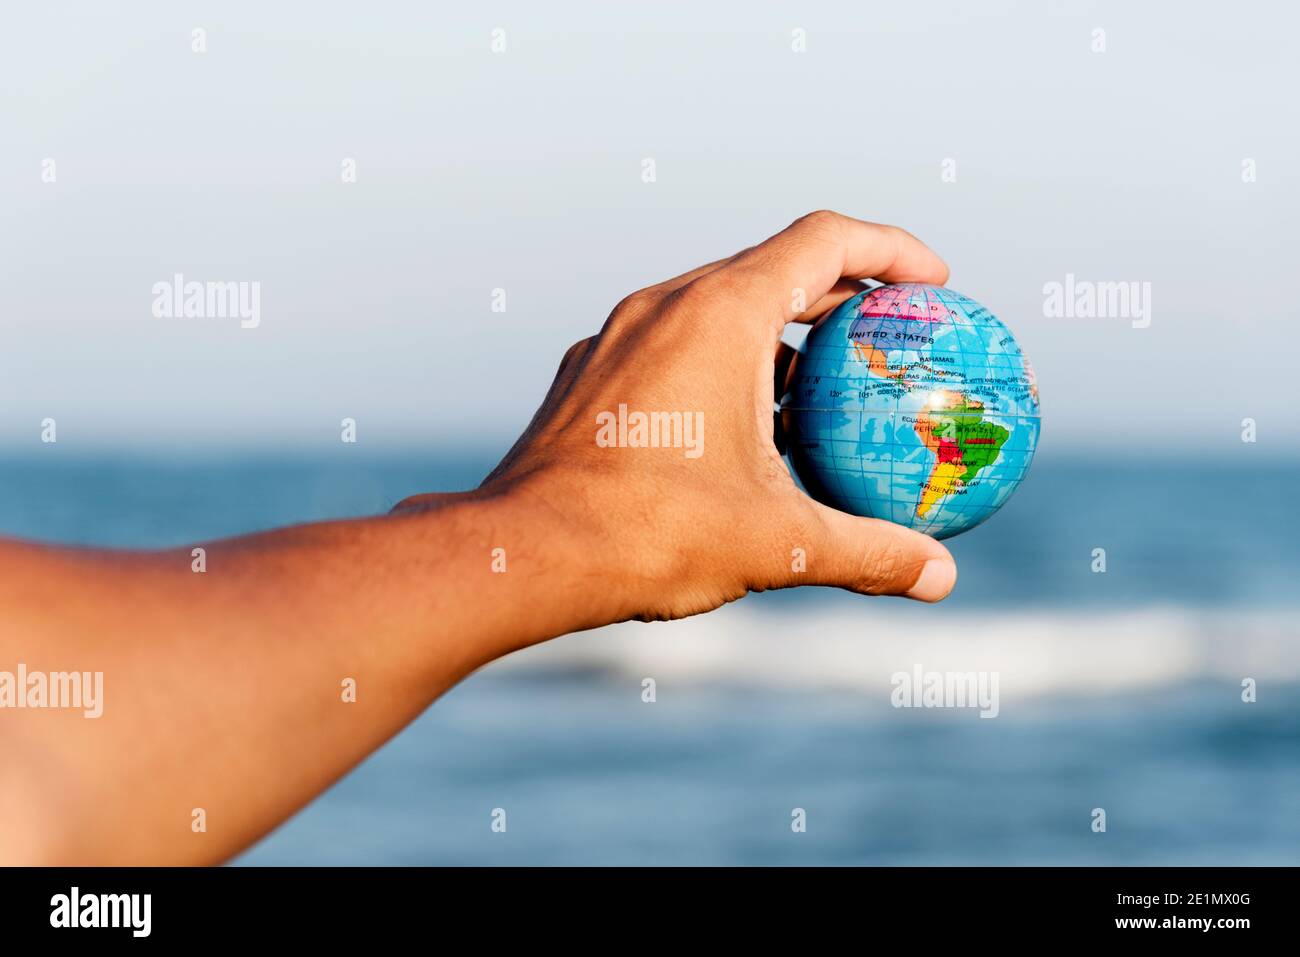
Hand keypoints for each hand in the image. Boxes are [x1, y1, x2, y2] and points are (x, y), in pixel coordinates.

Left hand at [450, 211, 958, 623]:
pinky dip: (716, 365)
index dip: (890, 248)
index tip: (934, 283)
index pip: (824, 241)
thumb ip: (868, 551)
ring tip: (813, 391)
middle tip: (885, 334)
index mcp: (721, 314)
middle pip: (771, 266)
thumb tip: (939, 578)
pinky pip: (668, 345)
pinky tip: (732, 431)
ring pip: (714, 306)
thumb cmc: (650, 534)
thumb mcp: (776, 543)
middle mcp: (664, 305)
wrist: (525, 553)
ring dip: (773, 335)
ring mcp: (616, 337)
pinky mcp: (586, 374)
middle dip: (837, 292)